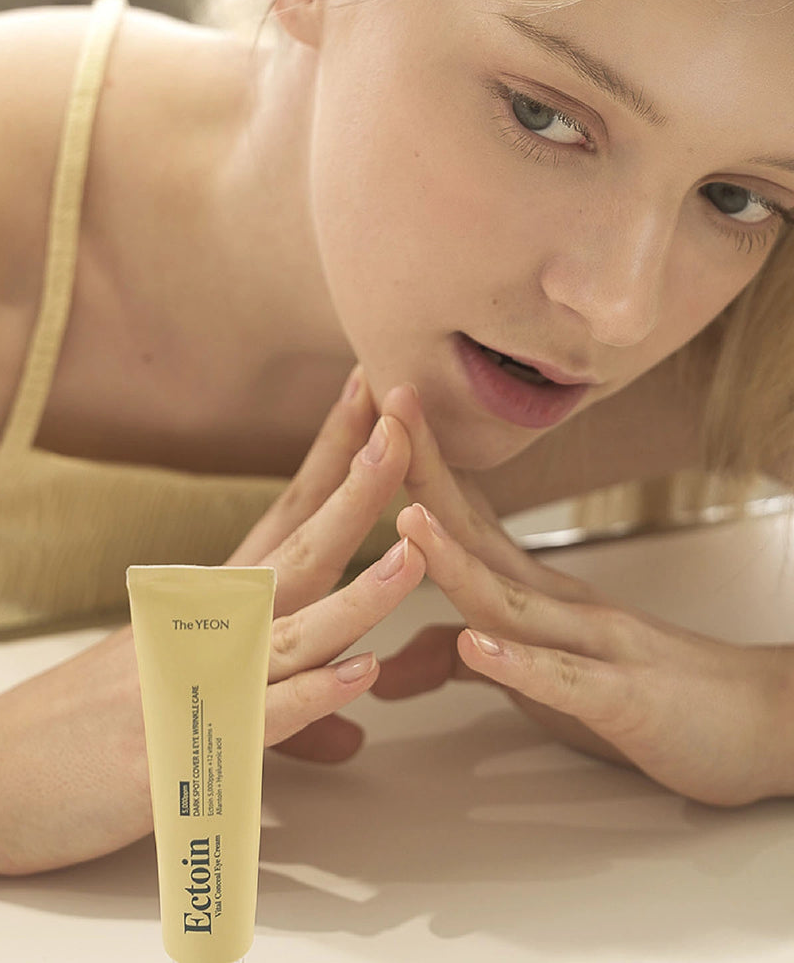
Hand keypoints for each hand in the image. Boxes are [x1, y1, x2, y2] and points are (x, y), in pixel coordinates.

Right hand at [0, 369, 424, 873]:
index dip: (332, 455)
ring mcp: (196, 679)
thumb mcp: (197, 700)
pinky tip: (359, 673)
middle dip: (355, 486)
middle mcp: (210, 625)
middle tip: (400, 422)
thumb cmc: (100, 730)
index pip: (288, 513)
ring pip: (292, 630)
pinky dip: (310, 697)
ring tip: (413, 554)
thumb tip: (353, 731)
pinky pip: (258, 719)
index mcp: (215, 601)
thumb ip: (289, 712)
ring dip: (357, 592)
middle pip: (298, 547)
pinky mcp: (180, 747)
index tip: (369, 393)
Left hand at [377, 384, 793, 805]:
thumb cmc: (641, 693)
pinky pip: (568, 682)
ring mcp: (598, 646)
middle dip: (428, 477)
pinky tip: (478, 647)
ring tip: (408, 520)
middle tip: (386, 410)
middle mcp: (563, 604)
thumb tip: (391, 663)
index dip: (420, 469)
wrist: (763, 722)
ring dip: (458, 561)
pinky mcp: (626, 700)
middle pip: (482, 538)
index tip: (377, 413)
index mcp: (540, 593)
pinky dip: (520, 665)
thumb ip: (464, 668)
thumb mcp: (538, 681)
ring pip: (515, 601)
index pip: (469, 521)